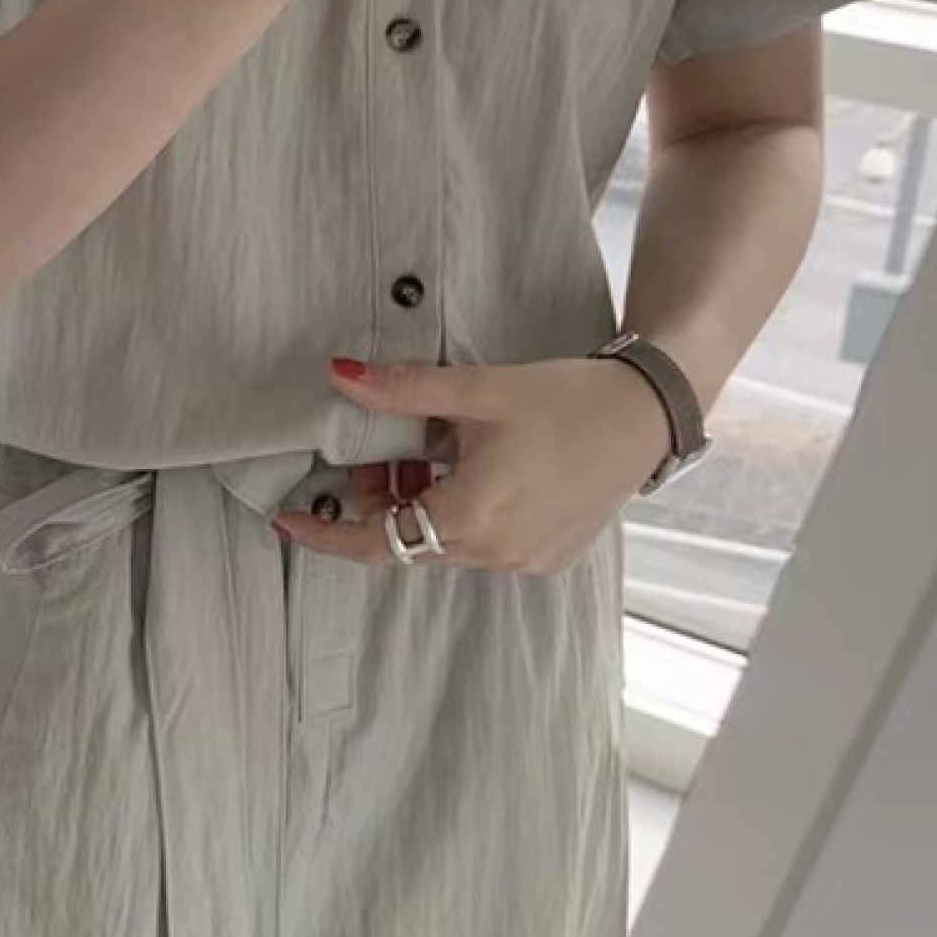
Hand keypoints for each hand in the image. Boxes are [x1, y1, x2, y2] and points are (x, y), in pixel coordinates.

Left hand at [274, 357, 671, 574]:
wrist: (648, 414)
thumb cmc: (567, 398)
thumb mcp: (479, 390)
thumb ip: (403, 390)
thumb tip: (337, 375)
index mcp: (474, 516)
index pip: (377, 540)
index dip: (327, 535)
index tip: (288, 521)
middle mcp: (496, 552)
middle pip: (408, 540)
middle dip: (381, 502)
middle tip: (380, 458)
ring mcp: (524, 561)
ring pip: (444, 544)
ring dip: (422, 506)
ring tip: (431, 455)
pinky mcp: (547, 558)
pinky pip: (482, 547)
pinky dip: (461, 516)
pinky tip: (473, 471)